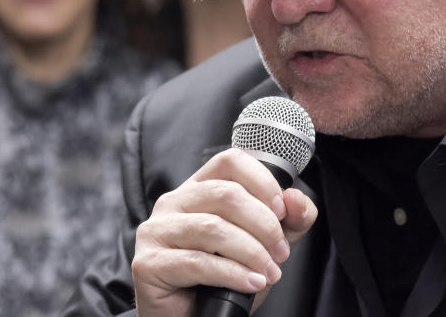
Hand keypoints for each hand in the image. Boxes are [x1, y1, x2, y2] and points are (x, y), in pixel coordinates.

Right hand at [131, 148, 317, 316]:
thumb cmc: (223, 279)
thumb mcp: (265, 244)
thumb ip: (289, 220)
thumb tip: (296, 199)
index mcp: (198, 188)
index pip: (231, 161)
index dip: (262, 182)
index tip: (282, 211)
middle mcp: (173, 202)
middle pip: (226, 194)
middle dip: (264, 224)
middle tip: (280, 252)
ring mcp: (157, 231)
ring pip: (213, 227)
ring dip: (251, 252)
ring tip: (268, 272)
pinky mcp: (148, 263)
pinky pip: (197, 262)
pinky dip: (232, 274)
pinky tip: (250, 283)